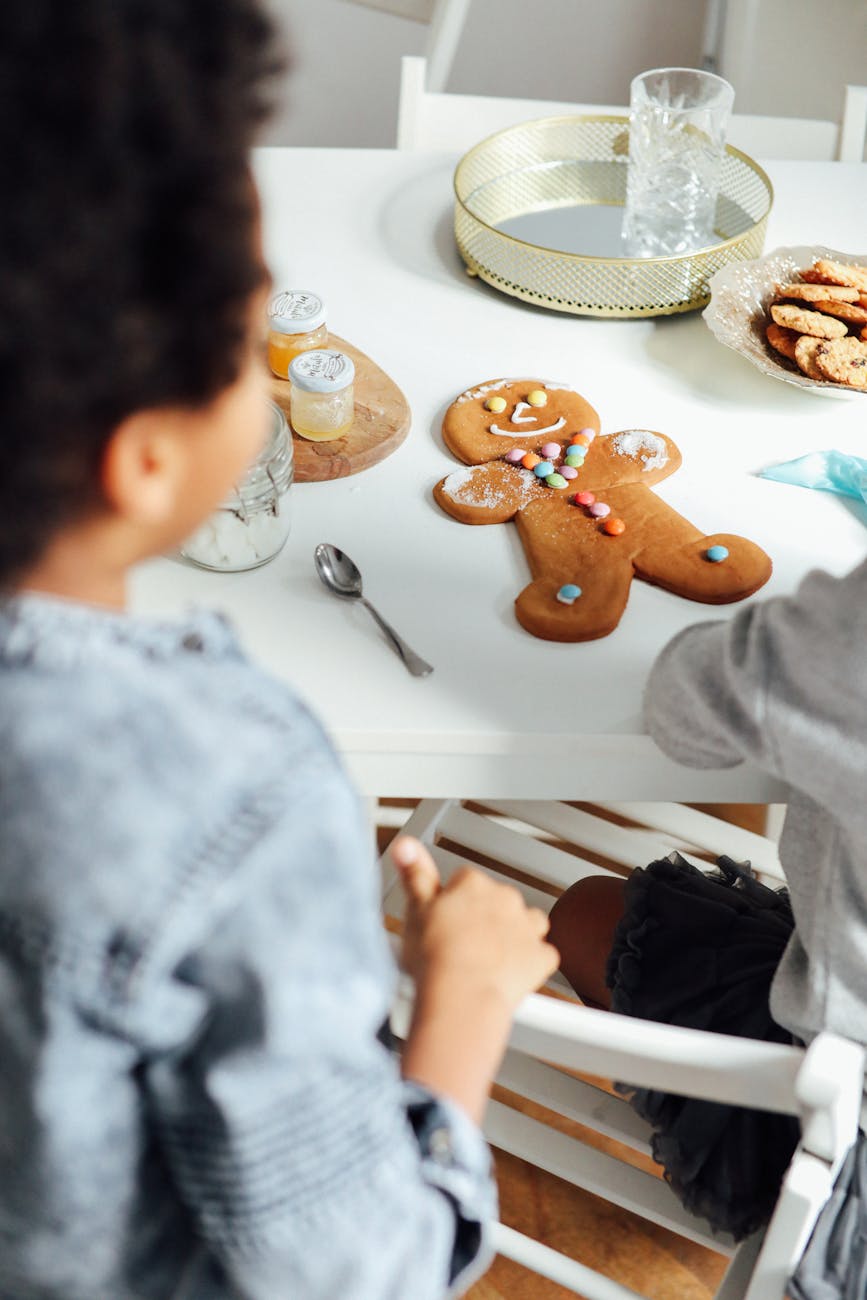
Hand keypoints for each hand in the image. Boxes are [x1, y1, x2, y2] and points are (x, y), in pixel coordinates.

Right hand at [390, 835, 558, 1010]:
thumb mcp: (415, 909)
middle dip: (484, 918)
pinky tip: (511, 974)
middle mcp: (505, 898)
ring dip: (513, 935)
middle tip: (461, 944)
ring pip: (526, 923)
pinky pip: (541, 955)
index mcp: (474, 884)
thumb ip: (415, 873)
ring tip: (489, 957)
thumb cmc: (435, 955)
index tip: (444, 921)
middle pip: (497, 901)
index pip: (466, 881)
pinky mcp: (541, 956)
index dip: (453, 902)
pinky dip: (531, 963)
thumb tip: (406, 844)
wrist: (461, 996)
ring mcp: (527, 927)